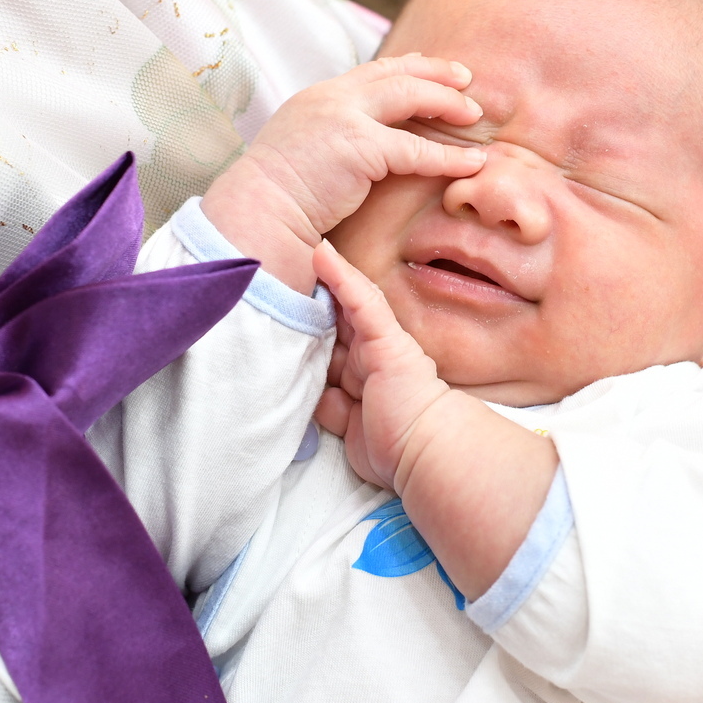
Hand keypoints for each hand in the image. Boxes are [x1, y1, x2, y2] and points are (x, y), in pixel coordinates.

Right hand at [199, 55, 483, 293]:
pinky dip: (447, 157)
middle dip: (436, 74)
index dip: (407, 66)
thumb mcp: (304, 149)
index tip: (432, 66)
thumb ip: (331, 135)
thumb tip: (357, 146)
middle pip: (395, 73)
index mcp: (318, 97)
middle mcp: (331, 97)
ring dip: (447, 102)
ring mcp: (343, 117)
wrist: (259, 213)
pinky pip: (415, 149)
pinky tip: (471, 163)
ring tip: (474, 115)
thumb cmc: (279, 197)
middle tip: (466, 79)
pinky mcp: (358, 148)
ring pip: (409, 96)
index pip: (371, 71)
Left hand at [313, 241, 553, 591]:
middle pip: (330, 327)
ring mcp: (376, 345)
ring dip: (317, 283)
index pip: (328, 350)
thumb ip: (328, 410)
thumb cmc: (393, 447)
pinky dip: (340, 277)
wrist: (425, 449)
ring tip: (288, 253)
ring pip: (340, 309)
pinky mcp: (385, 336)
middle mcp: (366, 358)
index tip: (279, 314)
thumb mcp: (347, 428)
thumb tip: (305, 397)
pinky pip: (359, 301)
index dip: (307, 333)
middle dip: (306, 306)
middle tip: (277, 276)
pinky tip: (322, 253)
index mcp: (360, 378)